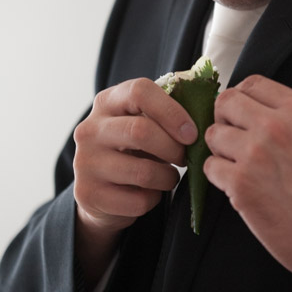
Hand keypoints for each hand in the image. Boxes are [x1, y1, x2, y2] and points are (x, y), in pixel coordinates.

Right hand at [73, 78, 196, 281]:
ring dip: (168, 177)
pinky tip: (149, 193)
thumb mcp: (143, 122)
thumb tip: (206, 110)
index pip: (140, 91)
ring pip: (143, 171)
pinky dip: (154, 200)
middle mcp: (89, 129)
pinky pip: (138, 200)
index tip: (192, 132)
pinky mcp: (89, 194)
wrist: (100, 190)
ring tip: (169, 176)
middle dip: (174, 148)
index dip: (172, 110)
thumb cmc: (134, 149)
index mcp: (107, 102)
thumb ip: (167, 112)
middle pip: (141, 131)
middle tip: (185, 157)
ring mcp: (85, 162)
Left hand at [204, 75, 291, 284]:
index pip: (252, 83)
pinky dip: (218, 176)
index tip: (243, 114)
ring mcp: (255, 153)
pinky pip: (209, 166)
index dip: (242, 99)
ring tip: (239, 164)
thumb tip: (239, 103)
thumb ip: (279, 112)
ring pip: (212, 134)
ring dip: (220, 150)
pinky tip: (238, 184)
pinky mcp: (240, 182)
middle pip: (225, 102)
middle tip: (234, 138)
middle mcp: (275, 126)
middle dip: (224, 119)